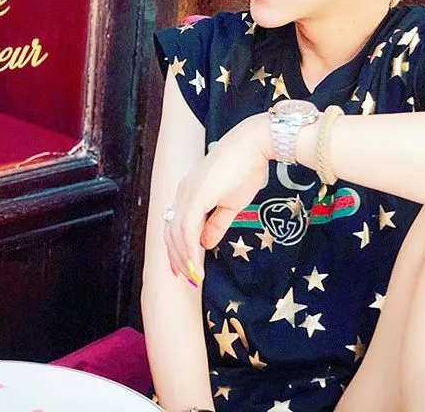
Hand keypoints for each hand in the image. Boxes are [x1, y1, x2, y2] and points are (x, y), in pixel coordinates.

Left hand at [164, 112, 271, 284]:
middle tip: (187, 277)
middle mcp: (183, 192)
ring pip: (176, 232)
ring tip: (194, 276)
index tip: (183, 268)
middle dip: (176, 257)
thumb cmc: (245, 170)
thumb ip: (216, 224)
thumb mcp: (230, 204)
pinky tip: (196, 264)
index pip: (175, 224)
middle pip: (170, 230)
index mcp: (189, 192)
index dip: (177, 248)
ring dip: (184, 257)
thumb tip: (206, 244)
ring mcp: (188, 192)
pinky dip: (190, 249)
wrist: (254, 146)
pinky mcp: (197, 194)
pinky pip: (187, 228)